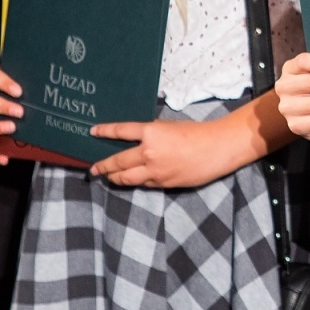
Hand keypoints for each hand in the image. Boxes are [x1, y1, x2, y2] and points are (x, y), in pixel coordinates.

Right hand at [0, 64, 22, 165]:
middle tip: (20, 112)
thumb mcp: (26, 77)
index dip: (3, 82)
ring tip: (12, 129)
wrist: (23, 94)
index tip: (19, 91)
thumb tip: (53, 82)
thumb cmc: (25, 83)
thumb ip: (32, 77)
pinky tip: (3, 159)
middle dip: (2, 106)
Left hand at [89, 119, 239, 187]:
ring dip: (114, 177)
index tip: (92, 132)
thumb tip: (140, 139)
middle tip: (93, 169)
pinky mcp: (163, 183)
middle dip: (103, 166)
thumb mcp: (170, 126)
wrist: (217, 149)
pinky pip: (143, 183)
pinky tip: (131, 180)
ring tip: (107, 177)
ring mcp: (155, 170)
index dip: (104, 131)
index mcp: (151, 132)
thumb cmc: (197, 133)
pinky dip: (135, 181)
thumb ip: (153, 133)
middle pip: (118, 161)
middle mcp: (149, 152)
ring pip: (126, 177)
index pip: (120, 132)